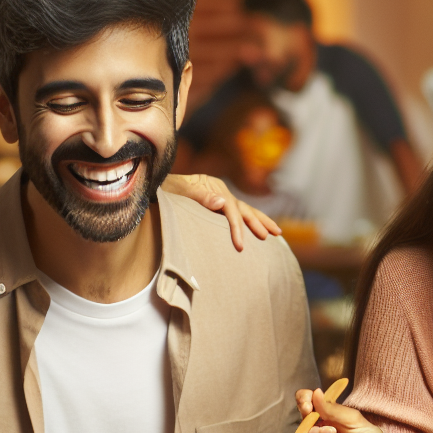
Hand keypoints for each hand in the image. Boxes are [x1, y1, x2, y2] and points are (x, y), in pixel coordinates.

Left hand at [161, 173, 281, 250]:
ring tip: (277, 234)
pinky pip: (238, 214)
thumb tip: (223, 202)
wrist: (154, 186)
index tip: (241, 246)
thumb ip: (200, 196)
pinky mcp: (217, 205)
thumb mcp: (178, 192)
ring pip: (246, 210)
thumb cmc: (164, 190)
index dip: (237, 228)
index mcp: (214, 187)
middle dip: (259, 223)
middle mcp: (220, 191)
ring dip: (261, 221)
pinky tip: (259, 231)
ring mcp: (220, 197)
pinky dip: (250, 221)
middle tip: (271, 236)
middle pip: (244, 208)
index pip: (231, 209)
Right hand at [296, 387, 394, 432]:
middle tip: (331, 432)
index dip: (302, 400)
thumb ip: (333, 409)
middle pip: (301, 424)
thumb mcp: (354, 420)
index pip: (305, 401)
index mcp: (325, 414)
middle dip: (313, 427)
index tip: (307, 406)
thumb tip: (316, 392)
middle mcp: (318, 428)